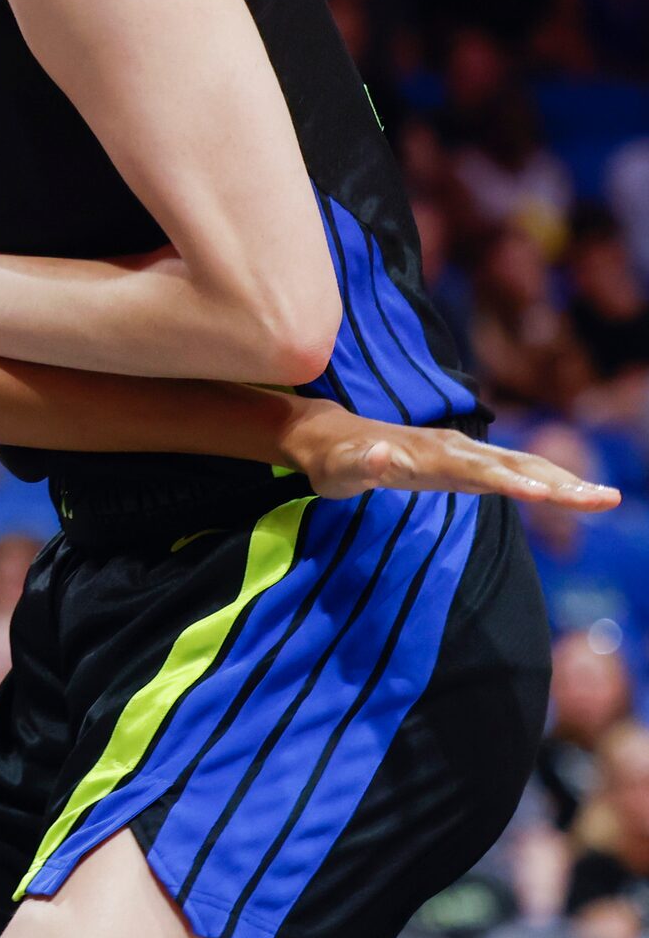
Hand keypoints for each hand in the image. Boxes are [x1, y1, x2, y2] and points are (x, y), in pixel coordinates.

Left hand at [282, 403, 620, 510]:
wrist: (331, 438)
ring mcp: (463, 453)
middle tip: (604, 499)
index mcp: (429, 454)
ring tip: (605, 499)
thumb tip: (380, 454)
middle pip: (514, 464)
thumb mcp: (337, 468)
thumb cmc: (333, 460)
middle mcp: (454, 448)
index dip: (510, 481)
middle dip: (559, 482)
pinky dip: (547, 480)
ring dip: (564, 481)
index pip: (477, 470)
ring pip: (522, 464)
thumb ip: (358, 464)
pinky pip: (515, 470)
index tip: (544, 494)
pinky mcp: (466, 463)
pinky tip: (574, 493)